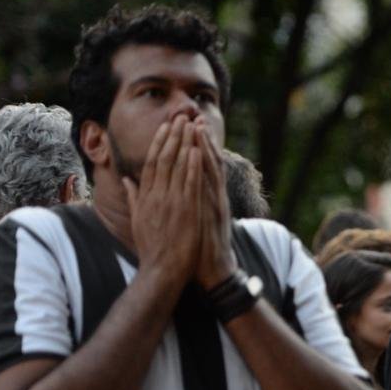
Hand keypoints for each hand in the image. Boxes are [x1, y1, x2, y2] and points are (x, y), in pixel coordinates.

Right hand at [124, 117, 201, 284]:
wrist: (161, 270)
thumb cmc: (151, 248)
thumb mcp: (137, 219)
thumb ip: (133, 197)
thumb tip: (127, 180)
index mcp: (146, 196)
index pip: (152, 163)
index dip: (159, 142)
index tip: (166, 126)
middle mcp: (156, 195)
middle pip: (164, 159)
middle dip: (173, 136)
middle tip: (180, 116)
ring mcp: (171, 202)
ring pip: (177, 167)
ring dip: (185, 143)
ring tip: (191, 125)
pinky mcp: (186, 211)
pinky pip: (190, 183)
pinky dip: (193, 165)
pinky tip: (198, 150)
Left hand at [193, 124, 237, 289]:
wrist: (213, 272)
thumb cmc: (198, 250)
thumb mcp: (190, 223)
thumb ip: (184, 205)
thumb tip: (174, 193)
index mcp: (204, 199)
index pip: (198, 168)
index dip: (192, 147)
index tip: (184, 128)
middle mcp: (213, 197)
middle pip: (207, 162)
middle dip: (199, 140)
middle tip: (193, 117)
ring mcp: (216, 203)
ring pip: (211, 169)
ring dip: (204, 147)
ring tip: (198, 126)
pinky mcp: (216, 212)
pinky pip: (211, 185)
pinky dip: (206, 168)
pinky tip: (200, 153)